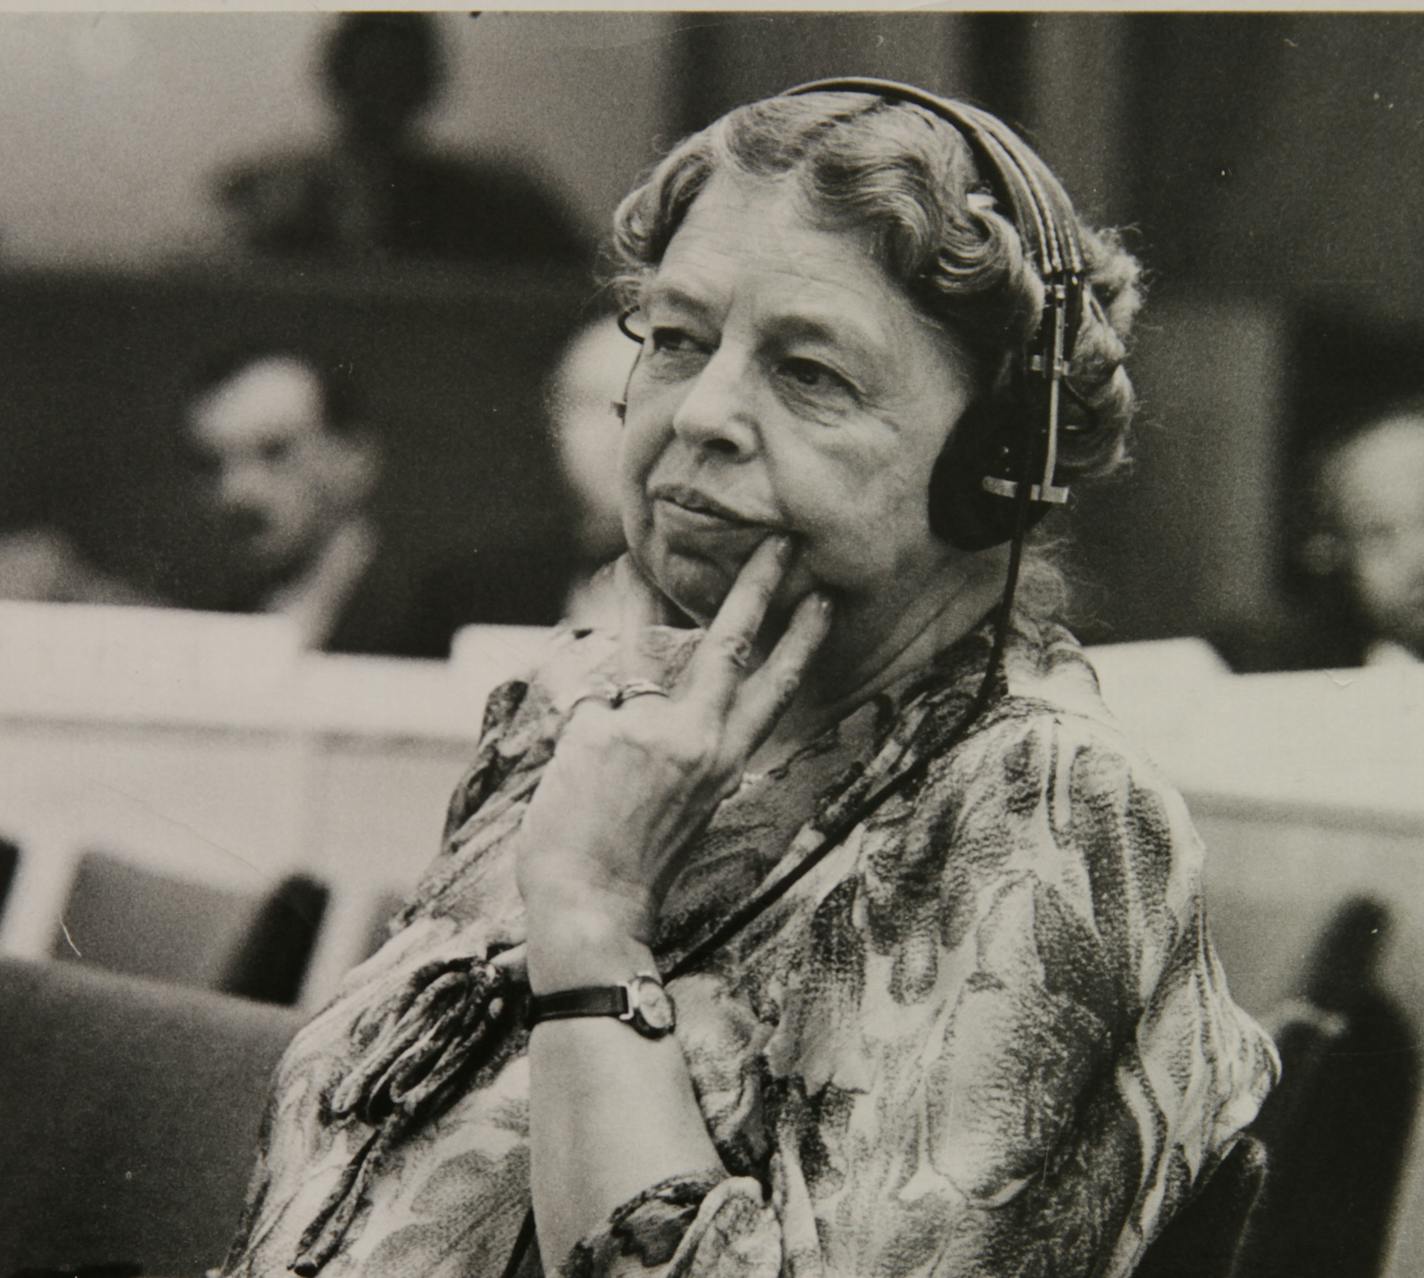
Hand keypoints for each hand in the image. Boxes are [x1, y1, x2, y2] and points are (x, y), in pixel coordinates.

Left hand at [515, 535, 831, 960]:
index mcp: (726, 762)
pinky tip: (568, 730)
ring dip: (638, 595)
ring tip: (630, 558)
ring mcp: (647, 730)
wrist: (590, 903)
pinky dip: (576, 699)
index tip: (821, 600)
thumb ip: (691, 749)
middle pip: (731, 645)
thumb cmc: (636, 861)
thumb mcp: (689, 805)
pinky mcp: (597, 730)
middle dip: (755, 586)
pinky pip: (585, 693)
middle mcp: (696, 740)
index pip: (776, 689)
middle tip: (776, 541)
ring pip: (643, 643)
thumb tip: (674, 699)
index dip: (801, 640)